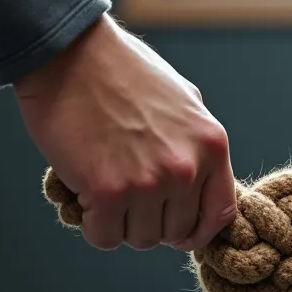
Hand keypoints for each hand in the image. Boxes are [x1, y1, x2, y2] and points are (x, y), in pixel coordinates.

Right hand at [14, 14, 236, 251]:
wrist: (70, 53)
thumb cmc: (122, 72)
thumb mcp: (183, 101)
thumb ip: (196, 144)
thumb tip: (199, 182)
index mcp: (211, 145)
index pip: (221, 213)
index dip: (198, 231)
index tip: (178, 233)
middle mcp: (186, 168)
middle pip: (176, 231)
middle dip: (151, 222)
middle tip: (127, 199)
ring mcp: (149, 183)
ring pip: (141, 239)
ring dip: (121, 223)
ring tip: (105, 190)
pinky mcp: (108, 192)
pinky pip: (105, 238)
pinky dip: (92, 226)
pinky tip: (86, 199)